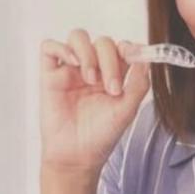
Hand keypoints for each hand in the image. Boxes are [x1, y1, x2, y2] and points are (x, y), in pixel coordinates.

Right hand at [39, 29, 150, 175]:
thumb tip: (145, 58)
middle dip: (110, 60)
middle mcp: (93, 69)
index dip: (128, 48)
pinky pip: (49, 47)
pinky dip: (62, 48)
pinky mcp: (50, 75)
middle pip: (102, 42)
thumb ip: (139, 83)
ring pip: (78, 37)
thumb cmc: (101, 135)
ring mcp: (71, 70)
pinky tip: (73, 64)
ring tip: (91, 79)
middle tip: (112, 87)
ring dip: (88, 53)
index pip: (121, 47)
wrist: (77, 156)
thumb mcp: (128, 109)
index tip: (133, 57)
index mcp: (113, 75)